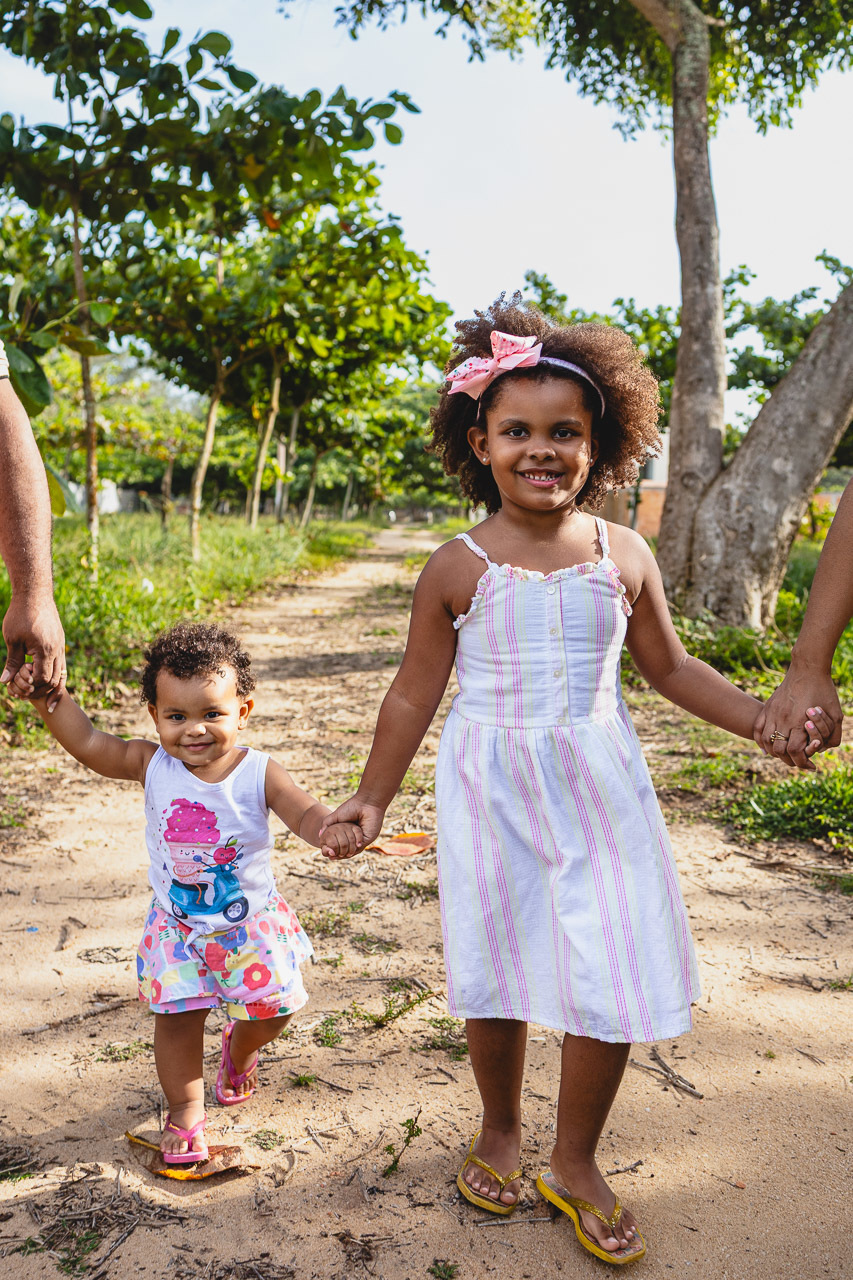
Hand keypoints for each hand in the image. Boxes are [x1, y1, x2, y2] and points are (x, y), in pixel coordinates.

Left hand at [1, 592, 65, 709]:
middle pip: (54, 679)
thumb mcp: (12, 639)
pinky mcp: (60, 642)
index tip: (20, 691)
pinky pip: (62, 664)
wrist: (35, 594)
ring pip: (62, 673)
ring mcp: (61, 646)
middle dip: (42, 691)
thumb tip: (5, 682)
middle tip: (30, 699)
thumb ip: (12, 662)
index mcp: (45, 650)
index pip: (41, 678)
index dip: (31, 687)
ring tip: (48, 701)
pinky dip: (55, 675)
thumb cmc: (21, 615)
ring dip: (53, 687)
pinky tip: (47, 679)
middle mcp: (57, 650)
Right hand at [319, 796, 385, 853]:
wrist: (366, 803)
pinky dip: (352, 851)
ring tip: (335, 856)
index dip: (334, 847)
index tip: (326, 851)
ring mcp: (362, 838)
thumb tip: (320, 834)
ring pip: (353, 850)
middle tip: (330, 856)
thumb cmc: (352, 807)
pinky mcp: (368, 839)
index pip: (341, 842)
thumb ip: (327, 824)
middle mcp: (356, 836)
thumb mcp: (336, 816)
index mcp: (349, 830)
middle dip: (339, 853)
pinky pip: (359, 848)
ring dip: (345, 854)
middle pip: (347, 848)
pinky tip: (344, 853)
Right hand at [754, 666, 841, 769]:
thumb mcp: (836, 713)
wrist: (808, 668)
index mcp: (800, 722)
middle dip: (788, 760)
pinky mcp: (768, 707)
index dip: (801, 762)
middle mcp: (784, 719)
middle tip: (798, 762)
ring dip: (774, 752)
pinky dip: (760, 741)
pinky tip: (765, 748)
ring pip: (767, 741)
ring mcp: (773, 713)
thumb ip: (834, 733)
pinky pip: (758, 728)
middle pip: (778, 750)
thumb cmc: (824, 690)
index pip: (795, 751)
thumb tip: (826, 748)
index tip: (810, 765)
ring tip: (783, 756)